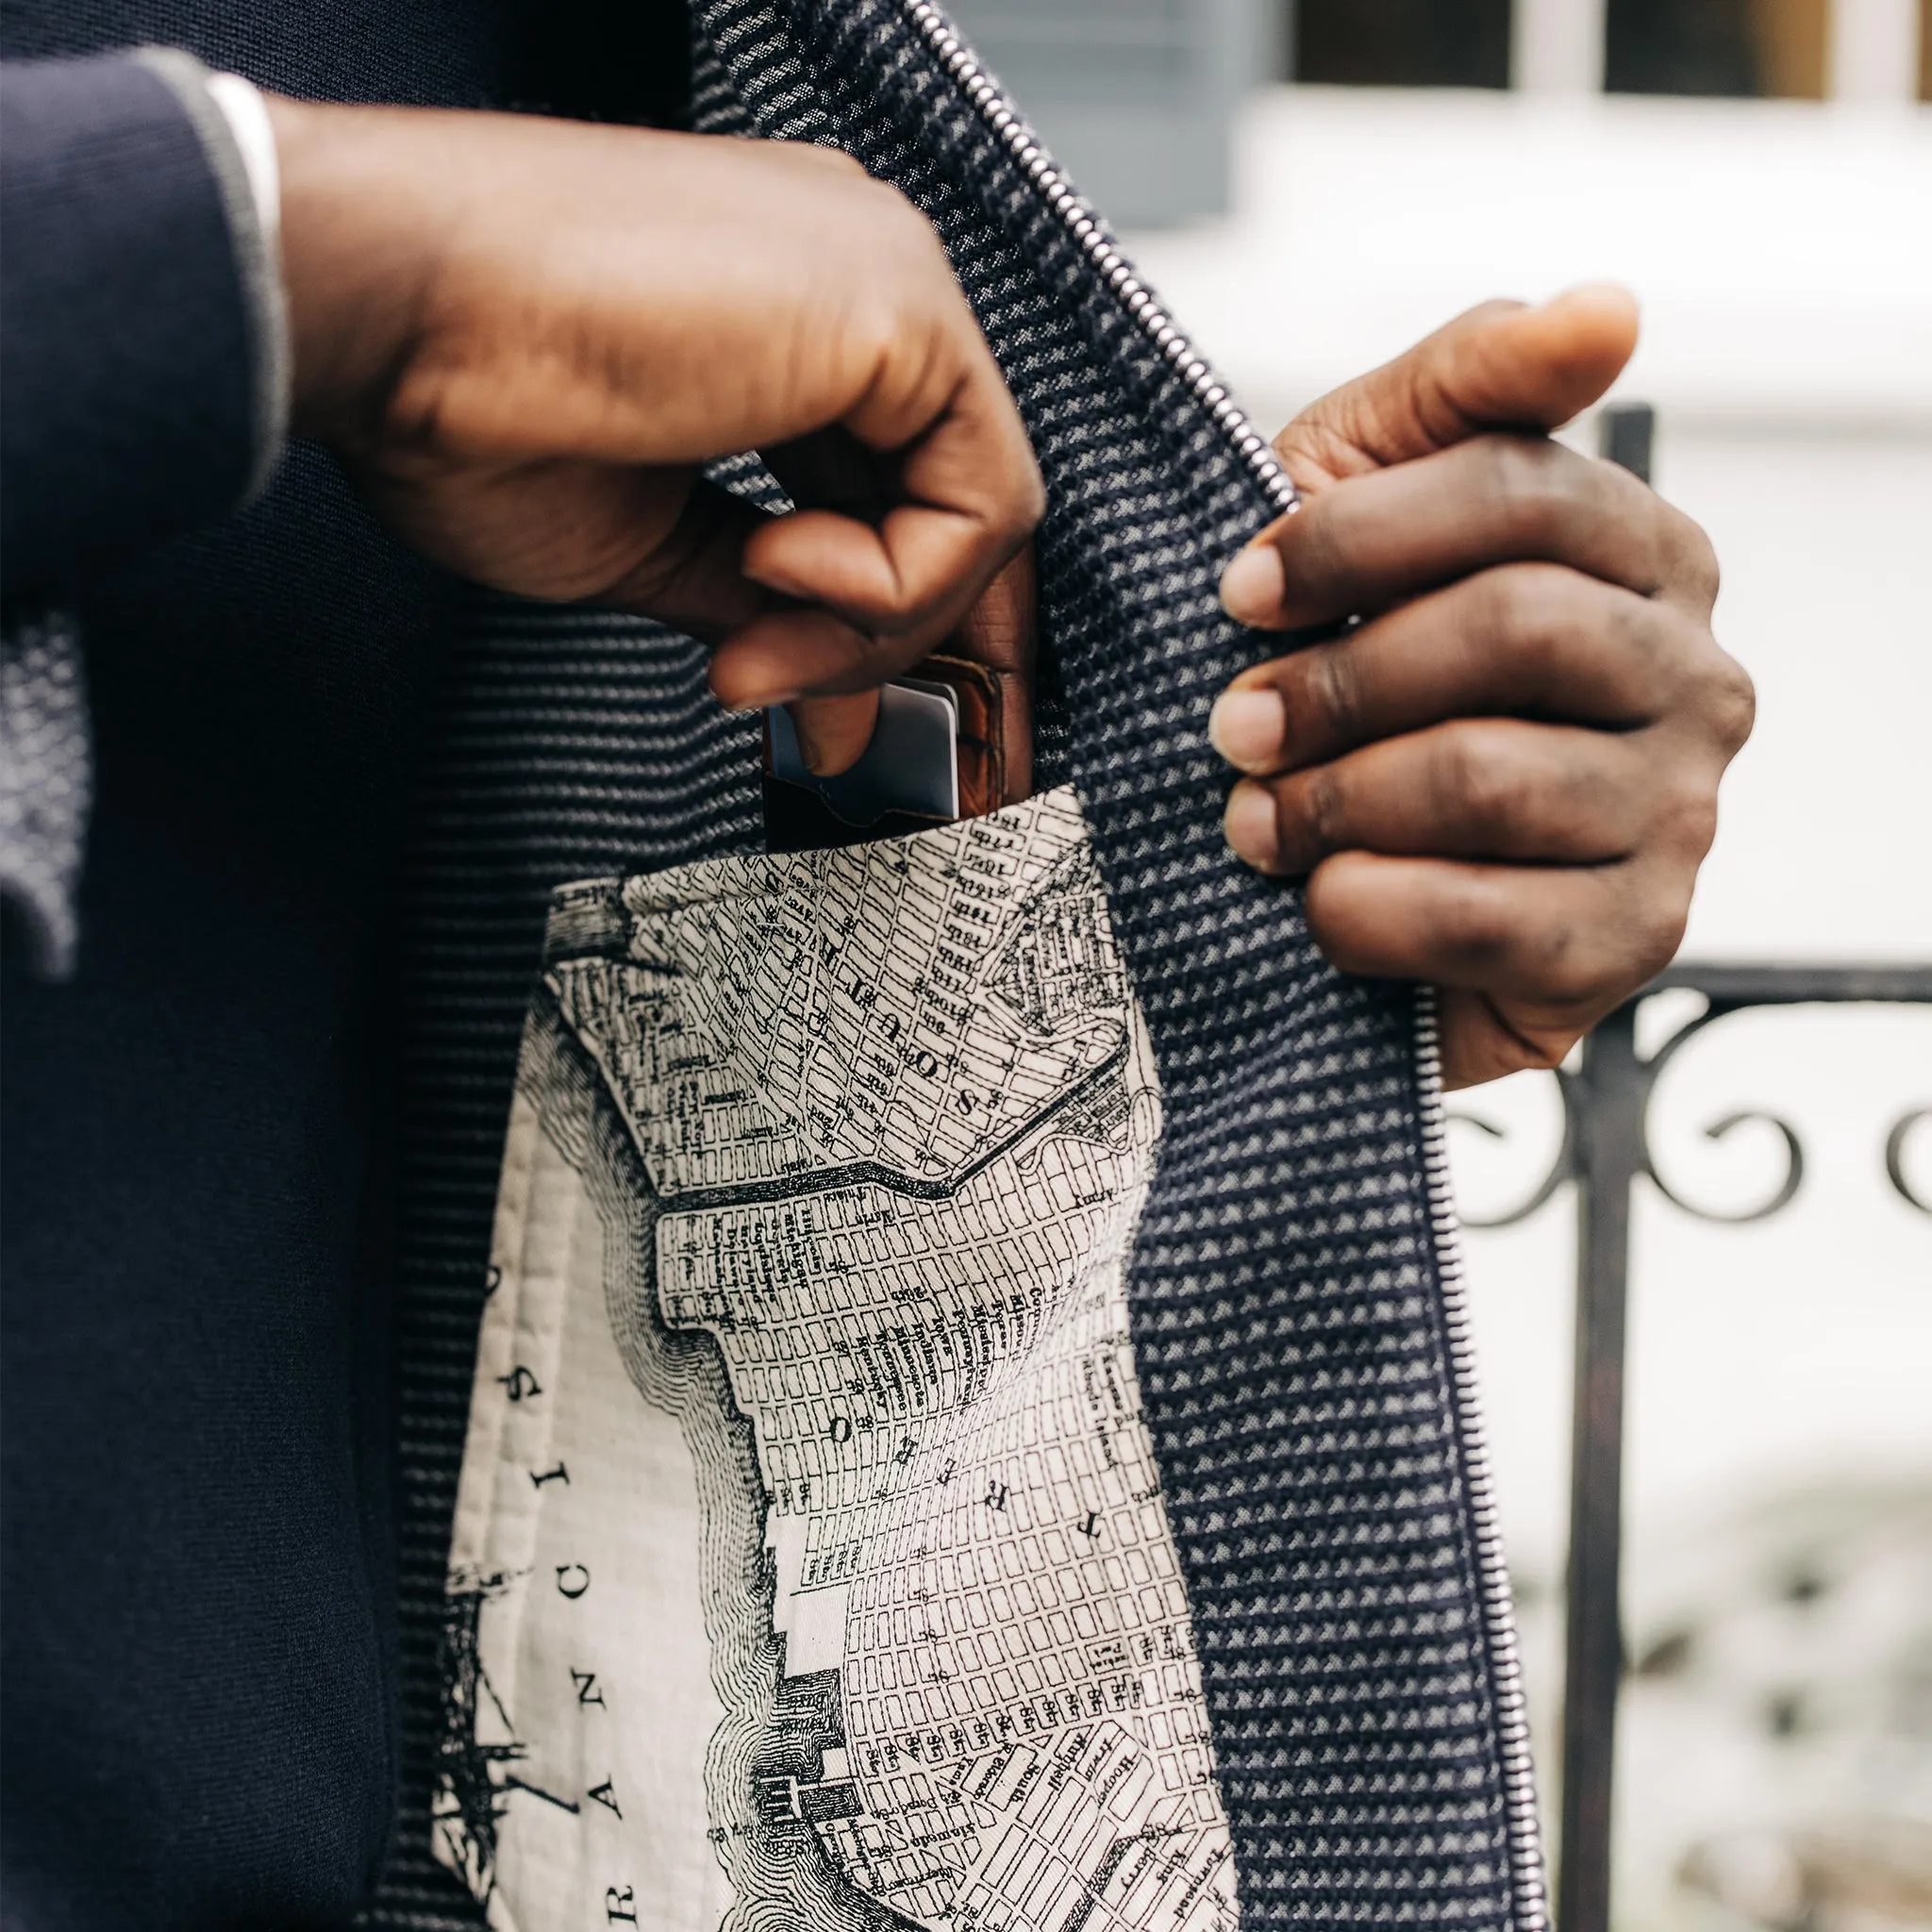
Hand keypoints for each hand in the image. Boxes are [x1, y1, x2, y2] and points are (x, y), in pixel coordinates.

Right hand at [265, 98, 1043, 773]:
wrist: (387, 312)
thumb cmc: (467, 405)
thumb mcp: (650, 545)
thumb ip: (765, 605)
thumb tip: (830, 697)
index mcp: (794, 321)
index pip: (913, 487)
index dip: (905, 621)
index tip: (869, 730)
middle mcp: (854, 285)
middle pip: (962, 504)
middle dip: (924, 653)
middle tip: (866, 752)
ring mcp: (883, 282)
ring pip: (975, 512)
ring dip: (870, 630)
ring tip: (753, 655)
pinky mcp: (897, 304)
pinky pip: (973, 500)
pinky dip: (888, 583)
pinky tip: (771, 569)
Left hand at [1209, 288, 1753, 1088]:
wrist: (1337, 880)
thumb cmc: (1353, 672)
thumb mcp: (1370, 499)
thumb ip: (1467, 389)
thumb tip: (1607, 306)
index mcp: (1646, 556)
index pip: (1516, 493)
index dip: (1351, 539)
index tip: (1236, 592)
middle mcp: (1694, 680)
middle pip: (1512, 628)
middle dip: (1338, 680)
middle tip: (1233, 727)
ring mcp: (1677, 818)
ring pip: (1489, 776)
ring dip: (1332, 801)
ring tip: (1254, 821)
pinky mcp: (1632, 943)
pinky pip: (1486, 917)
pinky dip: (1364, 910)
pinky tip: (1318, 901)